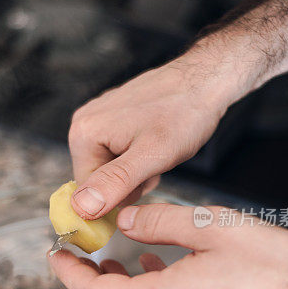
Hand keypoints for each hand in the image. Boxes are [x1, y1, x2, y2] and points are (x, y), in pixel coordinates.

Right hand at [68, 38, 255, 219]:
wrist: (206, 81)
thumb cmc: (184, 113)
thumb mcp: (151, 156)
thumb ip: (114, 183)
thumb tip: (81, 208)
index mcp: (84, 134)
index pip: (86, 193)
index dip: (117, 197)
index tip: (144, 180)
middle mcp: (85, 124)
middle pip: (99, 180)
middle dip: (129, 182)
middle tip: (155, 162)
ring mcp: (100, 118)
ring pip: (113, 168)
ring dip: (138, 170)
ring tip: (158, 150)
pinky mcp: (115, 116)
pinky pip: (121, 152)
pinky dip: (141, 155)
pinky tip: (156, 142)